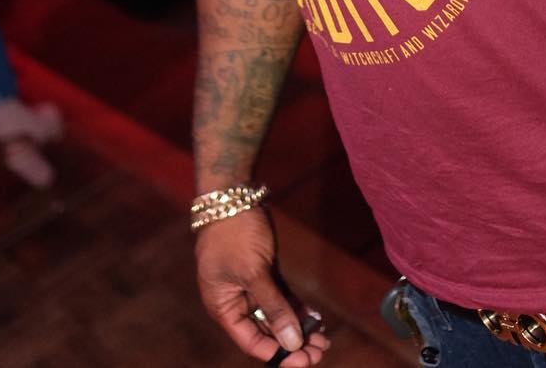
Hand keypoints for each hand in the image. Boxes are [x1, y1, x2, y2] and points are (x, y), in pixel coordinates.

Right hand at [195, 209, 328, 363]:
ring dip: (297, 327)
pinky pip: (281, 296)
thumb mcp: (254, 273)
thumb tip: (292, 343)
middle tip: (319, 352)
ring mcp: (250, 285)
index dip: (276, 353)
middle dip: (291, 342)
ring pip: (276, 315)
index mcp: (223, 306)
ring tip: (322, 340)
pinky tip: (315, 318)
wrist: (234, 194)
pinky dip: (296, 307)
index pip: (251, 341)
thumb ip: (274, 308)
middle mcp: (235, 300)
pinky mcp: (263, 271)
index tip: (301, 361)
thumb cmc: (235, 233)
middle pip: (265, 330)